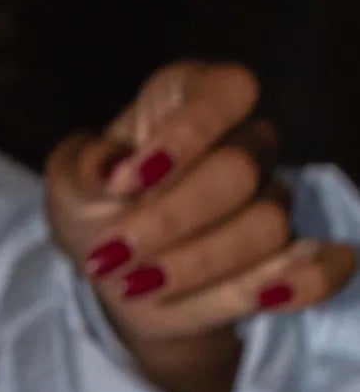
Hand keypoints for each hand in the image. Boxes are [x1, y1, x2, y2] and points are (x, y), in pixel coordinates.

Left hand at [45, 62, 355, 391]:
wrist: (117, 277)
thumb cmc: (97, 214)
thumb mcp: (67, 188)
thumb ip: (78, 169)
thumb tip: (106, 171)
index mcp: (194, 103)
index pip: (228, 92)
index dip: (184, 136)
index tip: (126, 181)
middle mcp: (244, 143)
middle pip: (239, 171)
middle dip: (169, 223)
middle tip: (112, 258)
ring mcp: (270, 200)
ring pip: (266, 227)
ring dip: (198, 267)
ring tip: (137, 287)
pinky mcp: (284, 259)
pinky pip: (324, 265)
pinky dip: (303, 282)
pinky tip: (266, 299)